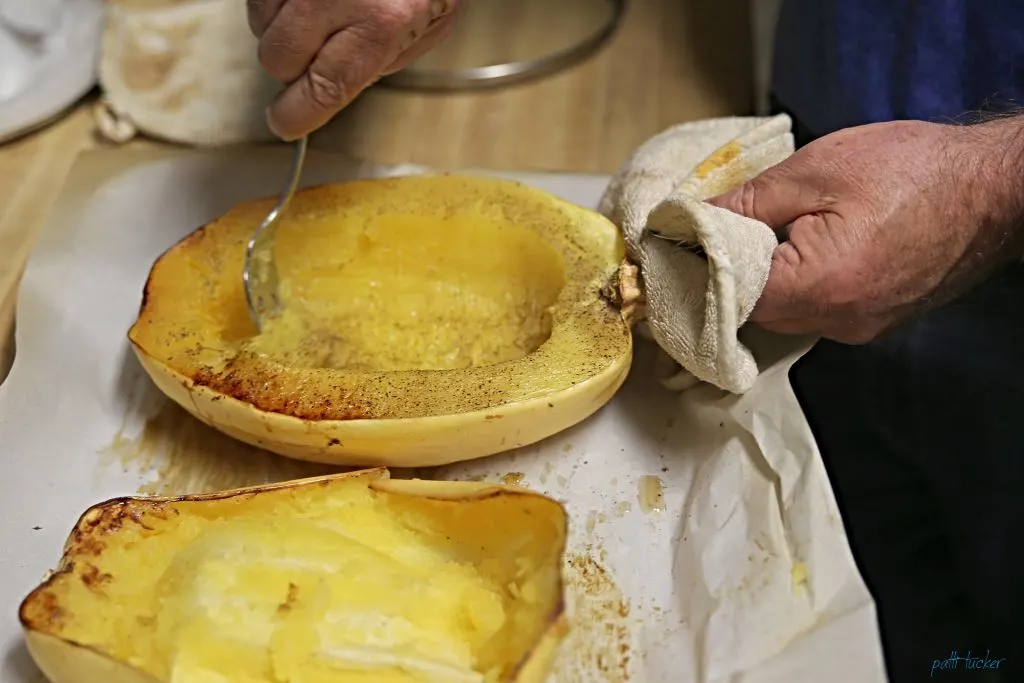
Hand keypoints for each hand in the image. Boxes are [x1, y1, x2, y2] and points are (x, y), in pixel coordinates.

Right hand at [248, 0, 459, 139]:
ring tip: (321, 14)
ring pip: (260, 25)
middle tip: (321, 53)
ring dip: (283, 29)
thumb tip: (327, 96)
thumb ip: (379, 65)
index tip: (286, 121)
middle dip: (294, 66)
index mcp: (380, 23)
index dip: (296, 114)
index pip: (322, 88)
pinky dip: (277, 3)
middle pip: (279, 60)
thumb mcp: (427, 28)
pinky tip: (307, 0)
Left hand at [707, 118, 1023, 343]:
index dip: (698, 269)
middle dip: (728, 275)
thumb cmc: (916, 172)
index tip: (679, 245)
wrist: (995, 188)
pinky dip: (797, 285)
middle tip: (712, 236)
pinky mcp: (875, 319)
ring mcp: (860, 326)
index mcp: (819, 288)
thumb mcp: (816, 170)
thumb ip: (748, 203)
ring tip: (756, 237)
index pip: (728, 298)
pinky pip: (817, 311)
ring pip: (784, 314)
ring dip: (764, 281)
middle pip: (753, 313)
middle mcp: (839, 321)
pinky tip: (797, 250)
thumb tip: (697, 220)